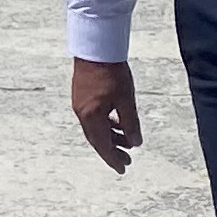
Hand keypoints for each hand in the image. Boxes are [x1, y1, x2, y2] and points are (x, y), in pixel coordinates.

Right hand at [71, 56, 141, 172]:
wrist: (96, 48)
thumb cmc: (111, 72)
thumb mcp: (126, 100)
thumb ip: (130, 123)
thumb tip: (135, 143)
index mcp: (91, 117)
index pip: (102, 145)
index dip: (113, 159)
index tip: (123, 169)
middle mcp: (82, 113)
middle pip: (97, 138)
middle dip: (112, 150)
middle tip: (126, 161)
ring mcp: (81, 104)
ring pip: (96, 127)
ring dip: (110, 136)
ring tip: (126, 141)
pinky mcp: (82, 95)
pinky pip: (93, 117)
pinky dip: (106, 124)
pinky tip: (117, 121)